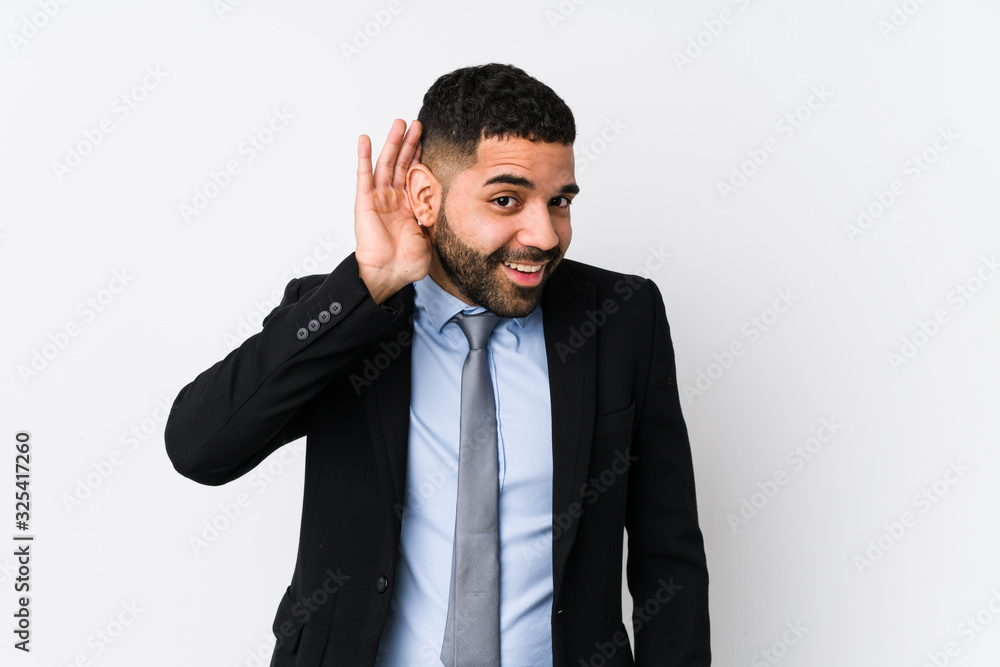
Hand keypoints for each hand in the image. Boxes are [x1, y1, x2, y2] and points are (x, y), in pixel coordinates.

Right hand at [354, 119, 429, 304]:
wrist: (389, 273)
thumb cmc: (407, 262)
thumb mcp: (431, 236)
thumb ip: (437, 217)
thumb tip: (452, 204)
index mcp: (409, 207)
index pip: (414, 174)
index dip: (419, 155)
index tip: (426, 138)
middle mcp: (393, 199)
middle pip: (401, 163)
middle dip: (408, 143)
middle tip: (416, 123)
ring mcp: (379, 198)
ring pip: (386, 164)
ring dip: (391, 143)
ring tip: (398, 123)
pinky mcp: (365, 201)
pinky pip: (364, 175)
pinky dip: (364, 157)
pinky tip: (365, 139)